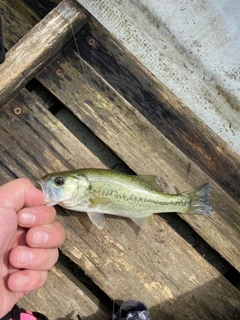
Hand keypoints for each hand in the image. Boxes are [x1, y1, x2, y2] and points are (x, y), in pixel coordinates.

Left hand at [0, 178, 64, 317]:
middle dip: (46, 236)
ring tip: (13, 261)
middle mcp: (23, 238)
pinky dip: (29, 279)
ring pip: (52, 255)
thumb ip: (21, 190)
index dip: (42, 215)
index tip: (23, 219)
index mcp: (17, 219)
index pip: (48, 212)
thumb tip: (41, 195)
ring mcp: (25, 261)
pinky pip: (43, 278)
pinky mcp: (25, 282)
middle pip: (56, 232)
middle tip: (29, 239)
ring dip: (35, 259)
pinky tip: (12, 281)